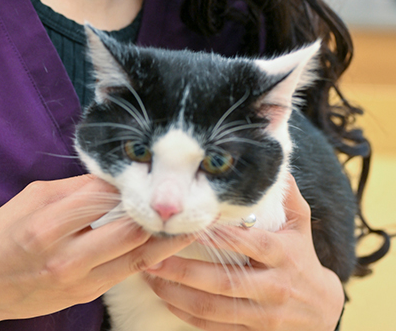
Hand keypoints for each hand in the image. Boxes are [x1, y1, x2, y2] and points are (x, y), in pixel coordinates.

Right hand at [0, 175, 193, 330]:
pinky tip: (161, 242)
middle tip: (176, 194)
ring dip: (162, 237)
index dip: (130, 181)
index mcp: (47, 224)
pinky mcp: (84, 298)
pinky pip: (124, 273)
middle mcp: (66, 257)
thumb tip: (113, 178)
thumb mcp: (32, 197)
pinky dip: (144, 255)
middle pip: (129, 229)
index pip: (103, 195)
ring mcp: (78, 282)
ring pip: (136, 256)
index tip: (149, 169)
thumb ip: (75, 189)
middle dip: (155, 211)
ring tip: (184, 219)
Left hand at [142, 174, 344, 329]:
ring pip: (215, 309)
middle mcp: (273, 287)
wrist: (325, 309)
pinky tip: (165, 298)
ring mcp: (264, 316)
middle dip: (183, 270)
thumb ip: (285, 193)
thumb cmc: (302, 256)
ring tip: (148, 276)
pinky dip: (187, 316)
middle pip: (224, 281)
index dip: (216, 237)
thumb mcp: (300, 223)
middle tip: (150, 256)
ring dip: (177, 294)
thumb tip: (272, 159)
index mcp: (282, 254)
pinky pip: (216, 328)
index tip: (185, 226)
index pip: (246, 243)